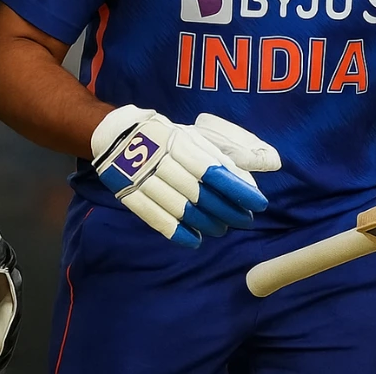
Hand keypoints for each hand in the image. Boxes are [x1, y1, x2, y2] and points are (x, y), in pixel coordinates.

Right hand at [90, 105, 278, 247]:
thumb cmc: (165, 137)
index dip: (237, 188)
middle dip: (226, 210)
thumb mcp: (192, 136)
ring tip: (222, 229)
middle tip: (244, 220)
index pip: (212, 170)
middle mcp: (160, 161)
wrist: (116, 135)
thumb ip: (222, 154)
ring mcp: (142, 180)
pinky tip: (195, 240)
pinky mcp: (130, 196)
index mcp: (178, 142)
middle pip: (198, 193)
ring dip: (206, 223)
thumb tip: (260, 169)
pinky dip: (178, 233)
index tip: (258, 203)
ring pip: (180, 209)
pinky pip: (156, 219)